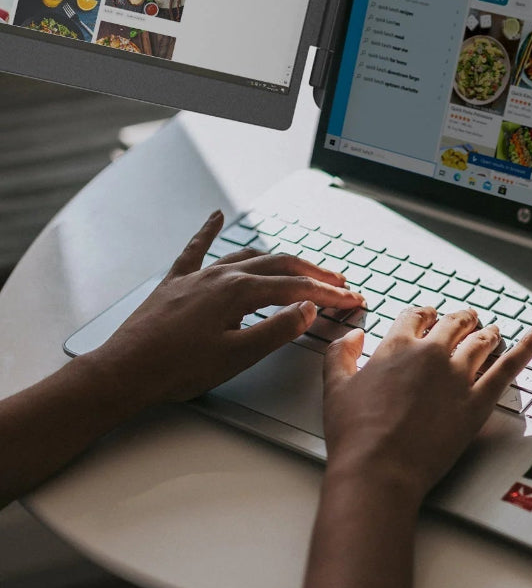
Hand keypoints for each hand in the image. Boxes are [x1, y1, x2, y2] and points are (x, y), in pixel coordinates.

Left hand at [93, 211, 364, 404]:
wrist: (124, 372)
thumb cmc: (176, 369)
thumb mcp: (237, 356)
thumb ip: (277, 330)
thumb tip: (308, 309)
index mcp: (238, 292)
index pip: (297, 289)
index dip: (330, 295)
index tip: (352, 300)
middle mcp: (220, 276)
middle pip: (279, 265)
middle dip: (315, 273)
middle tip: (340, 283)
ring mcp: (197, 276)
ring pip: (248, 256)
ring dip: (279, 259)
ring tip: (301, 266)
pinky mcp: (176, 283)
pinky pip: (196, 249)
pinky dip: (209, 230)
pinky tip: (216, 215)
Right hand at [322, 306, 531, 503]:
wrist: (379, 470)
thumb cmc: (355, 435)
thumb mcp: (335, 387)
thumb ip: (340, 355)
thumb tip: (352, 337)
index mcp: (396, 346)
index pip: (416, 316)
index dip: (423, 316)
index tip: (427, 318)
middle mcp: (431, 353)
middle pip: (453, 323)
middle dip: (460, 319)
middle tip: (465, 320)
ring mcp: (458, 375)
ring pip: (481, 340)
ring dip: (486, 332)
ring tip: (491, 331)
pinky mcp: (479, 400)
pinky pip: (511, 366)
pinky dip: (531, 343)